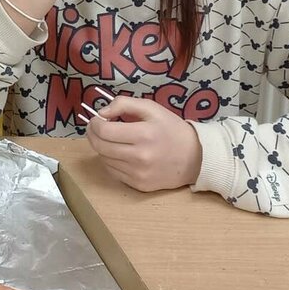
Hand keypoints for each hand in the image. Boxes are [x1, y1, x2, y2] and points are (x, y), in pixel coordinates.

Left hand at [85, 97, 202, 191]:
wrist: (196, 158)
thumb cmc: (172, 129)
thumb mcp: (152, 108)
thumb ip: (124, 104)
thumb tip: (102, 112)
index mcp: (144, 135)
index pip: (104, 131)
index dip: (95, 123)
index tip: (97, 119)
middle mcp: (140, 157)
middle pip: (100, 146)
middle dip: (93, 134)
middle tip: (96, 128)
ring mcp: (139, 174)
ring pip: (104, 160)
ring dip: (102, 148)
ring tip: (111, 139)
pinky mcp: (139, 185)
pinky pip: (113, 172)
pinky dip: (111, 161)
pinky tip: (120, 153)